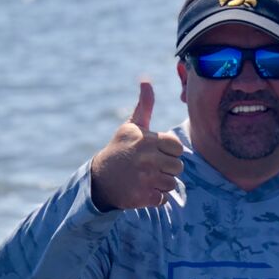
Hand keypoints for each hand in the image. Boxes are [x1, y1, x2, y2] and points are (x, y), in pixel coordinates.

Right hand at [90, 82, 184, 210]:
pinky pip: (163, 198)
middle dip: (166, 168)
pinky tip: (142, 189)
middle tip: (148, 167)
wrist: (100, 178)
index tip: (153, 152)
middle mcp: (147, 158)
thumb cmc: (120, 149)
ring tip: (145, 178)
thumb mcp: (131, 127)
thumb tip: (146, 80)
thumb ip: (144, 105)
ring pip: (172, 183)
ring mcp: (145, 178)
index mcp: (147, 140)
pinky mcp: (143, 197)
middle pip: (178, 167)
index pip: (177, 148)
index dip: (168, 151)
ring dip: (161, 183)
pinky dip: (155, 197)